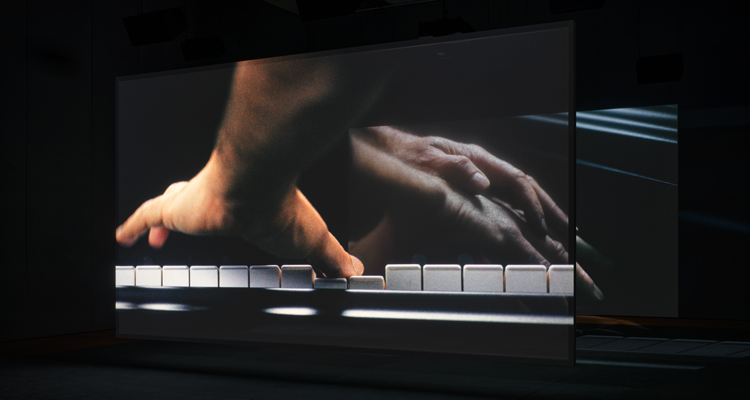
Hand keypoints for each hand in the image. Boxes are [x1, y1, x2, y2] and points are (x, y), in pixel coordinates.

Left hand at [117, 58, 377, 277]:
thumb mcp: (312, 239)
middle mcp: (215, 200)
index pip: (229, 210)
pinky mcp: (177, 208)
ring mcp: (194, 202)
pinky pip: (147, 214)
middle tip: (179, 226)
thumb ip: (332, 255)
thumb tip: (356, 270)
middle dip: (189, 213)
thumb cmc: (282, 209)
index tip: (226, 224)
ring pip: (170, 206)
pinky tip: (122, 238)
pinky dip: (134, 226)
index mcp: (244, 206)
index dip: (225, 217)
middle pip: (196, 202)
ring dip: (162, 219)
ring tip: (152, 235)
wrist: (258, 185)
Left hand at [352, 126, 568, 237]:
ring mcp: (482, 180)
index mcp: (480, 160)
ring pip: (520, 199)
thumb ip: (457, 169)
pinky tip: (527, 235)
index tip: (541, 226)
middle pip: (528, 189)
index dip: (532, 205)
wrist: (393, 154)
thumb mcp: (430, 161)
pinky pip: (505, 207)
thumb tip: (484, 182)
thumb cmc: (411, 157)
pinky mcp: (474, 192)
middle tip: (571, 234)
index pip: (518, 181)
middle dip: (552, 212)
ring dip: (541, 217)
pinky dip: (521, 220)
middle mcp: (486, 169)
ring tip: (560, 237)